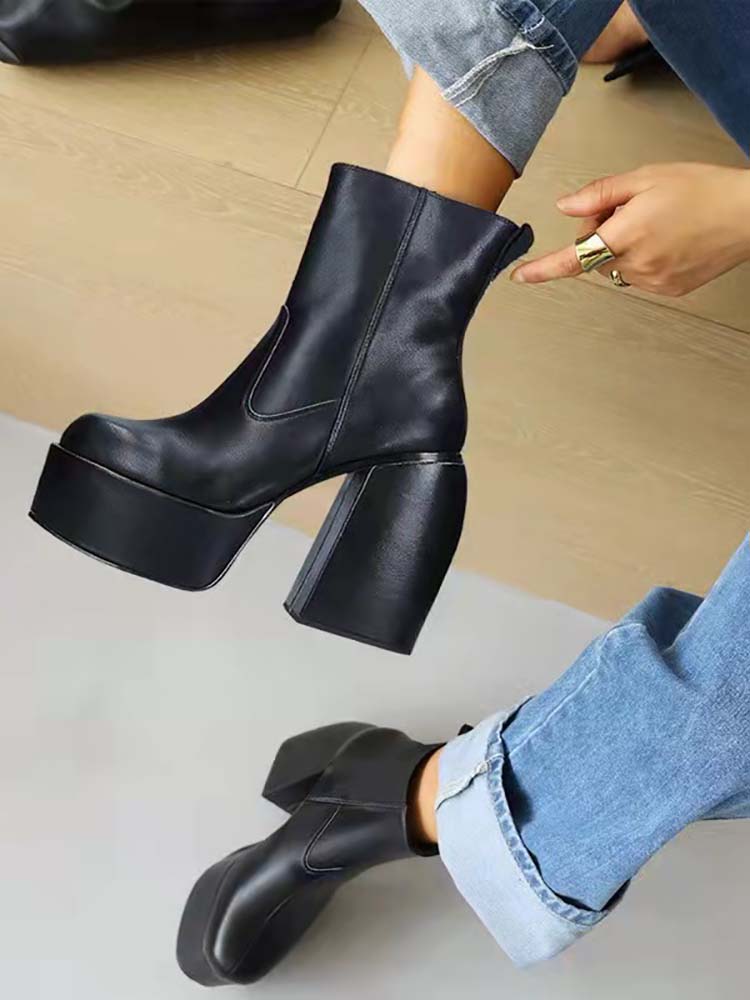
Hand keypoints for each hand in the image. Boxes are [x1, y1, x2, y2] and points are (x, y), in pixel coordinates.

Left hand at [511, 163, 749, 296]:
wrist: (748, 214)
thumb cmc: (703, 190)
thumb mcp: (646, 178)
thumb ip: (600, 194)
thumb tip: (566, 206)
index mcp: (627, 234)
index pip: (573, 258)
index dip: (543, 269)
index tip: (520, 276)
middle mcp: (638, 264)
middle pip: (595, 255)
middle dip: (601, 233)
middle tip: (629, 208)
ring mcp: (654, 281)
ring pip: (616, 267)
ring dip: (623, 248)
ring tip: (655, 223)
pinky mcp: (669, 290)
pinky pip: (639, 277)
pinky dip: (643, 260)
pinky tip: (667, 240)